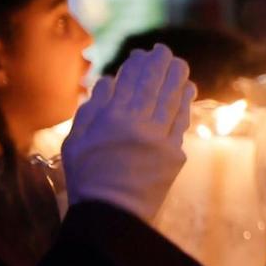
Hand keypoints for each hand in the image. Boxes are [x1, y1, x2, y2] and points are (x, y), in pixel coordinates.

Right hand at [63, 45, 193, 223]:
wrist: (112, 214)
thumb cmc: (86, 178)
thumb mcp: (76, 140)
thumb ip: (92, 109)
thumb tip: (109, 81)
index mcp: (113, 119)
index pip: (131, 84)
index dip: (139, 66)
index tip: (145, 52)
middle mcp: (140, 124)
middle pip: (154, 88)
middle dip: (161, 67)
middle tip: (167, 51)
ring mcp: (161, 139)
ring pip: (171, 102)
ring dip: (177, 81)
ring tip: (181, 65)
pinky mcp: (175, 155)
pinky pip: (181, 124)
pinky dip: (185, 105)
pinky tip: (188, 91)